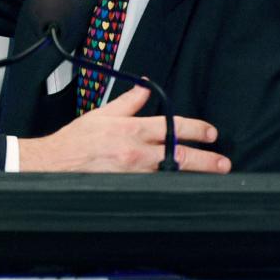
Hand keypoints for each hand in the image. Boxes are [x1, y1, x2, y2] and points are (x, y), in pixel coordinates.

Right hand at [17, 85, 230, 172]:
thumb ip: (128, 102)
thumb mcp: (103, 113)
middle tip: (223, 162)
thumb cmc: (77, 140)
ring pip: (172, 174)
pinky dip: (171, 187)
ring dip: (192, 175)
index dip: (196, 129)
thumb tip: (144, 89)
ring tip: (211, 177)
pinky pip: (156, 187)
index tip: (211, 133)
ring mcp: (135, 173)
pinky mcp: (129, 187)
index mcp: (132, 129)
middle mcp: (137, 152)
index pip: (172, 127)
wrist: (56, 163)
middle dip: (206, 159)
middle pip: (179, 155)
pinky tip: (184, 191)